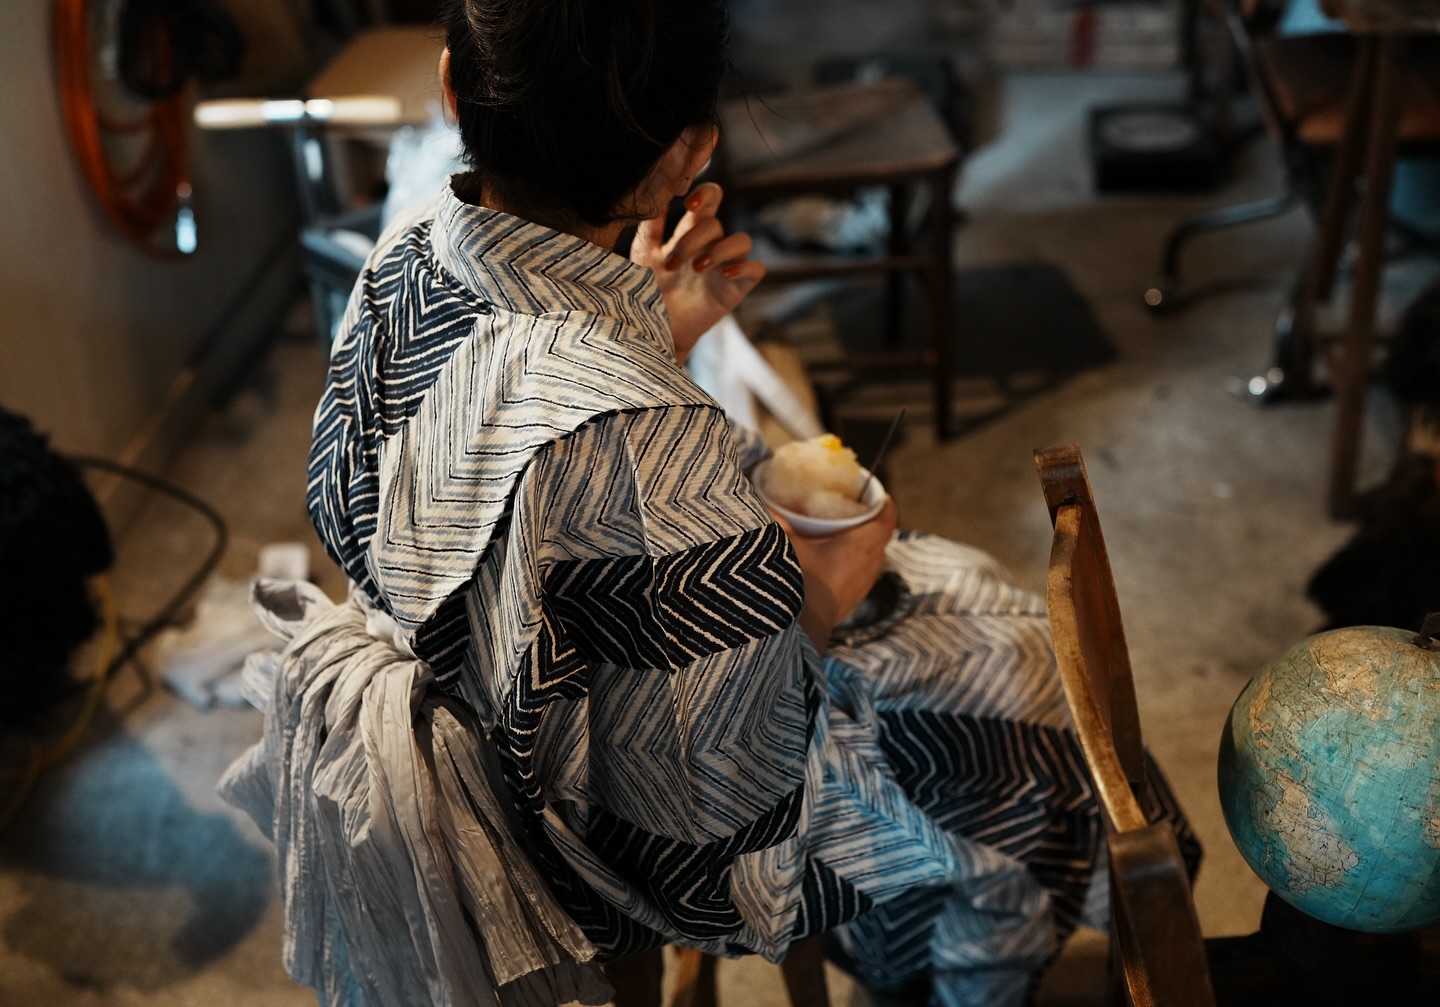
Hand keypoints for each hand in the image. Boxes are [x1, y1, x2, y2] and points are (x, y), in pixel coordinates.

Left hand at [631, 182, 765, 362]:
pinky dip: (744, 267)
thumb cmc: (644, 289)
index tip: (688, 202)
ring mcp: (725, 267)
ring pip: (742, 240)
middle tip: (672, 263)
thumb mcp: (643, 252)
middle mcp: (711, 246)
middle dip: (694, 238)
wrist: (649, 330)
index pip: (709, 199)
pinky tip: (722, 274)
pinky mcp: (735, 289)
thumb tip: (654, 187)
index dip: (706, 193)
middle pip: (716, 222)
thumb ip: (651, 222)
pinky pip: (756, 269)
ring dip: (720, 250)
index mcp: (690, 232)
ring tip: (696, 268)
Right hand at [770, 496, 897, 654]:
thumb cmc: (799, 581)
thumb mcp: (784, 542)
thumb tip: (756, 499)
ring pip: (869, 560)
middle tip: (848, 510)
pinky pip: (856, 579)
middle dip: (866, 523)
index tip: (872, 493)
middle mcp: (870, 565)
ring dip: (858, 548)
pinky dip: (847, 568)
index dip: (881, 501)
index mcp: (863, 544)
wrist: (798, 632)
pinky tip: (827, 567)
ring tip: (837, 537)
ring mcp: (861, 587)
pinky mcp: (849, 605)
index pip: (886, 516)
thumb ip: (774, 518)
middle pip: (878, 537)